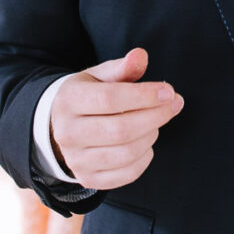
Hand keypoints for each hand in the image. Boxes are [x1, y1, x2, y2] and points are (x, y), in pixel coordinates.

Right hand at [50, 47, 182, 189]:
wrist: (59, 127)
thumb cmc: (88, 96)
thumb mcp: (99, 76)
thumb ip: (122, 67)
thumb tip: (140, 55)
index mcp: (69, 100)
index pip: (110, 99)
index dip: (145, 96)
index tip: (168, 91)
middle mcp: (67, 133)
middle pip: (121, 130)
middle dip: (155, 116)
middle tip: (173, 105)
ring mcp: (76, 160)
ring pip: (126, 153)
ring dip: (151, 135)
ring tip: (155, 121)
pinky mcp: (88, 179)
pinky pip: (127, 174)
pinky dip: (144, 158)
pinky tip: (146, 142)